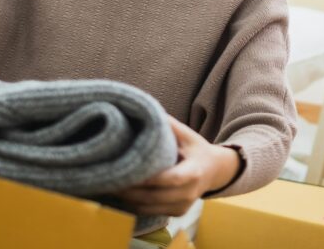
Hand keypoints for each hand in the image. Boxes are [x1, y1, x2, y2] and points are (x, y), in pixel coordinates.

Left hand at [115, 116, 241, 216]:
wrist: (215, 170)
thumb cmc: (197, 149)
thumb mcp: (187, 134)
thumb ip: (168, 124)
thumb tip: (145, 109)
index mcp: (193, 172)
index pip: (169, 179)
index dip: (148, 179)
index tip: (127, 171)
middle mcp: (189, 193)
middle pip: (154, 197)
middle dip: (130, 190)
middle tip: (107, 179)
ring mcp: (183, 206)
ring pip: (149, 208)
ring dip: (128, 200)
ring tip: (109, 187)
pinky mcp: (177, 213)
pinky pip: (151, 212)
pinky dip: (134, 205)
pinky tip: (121, 195)